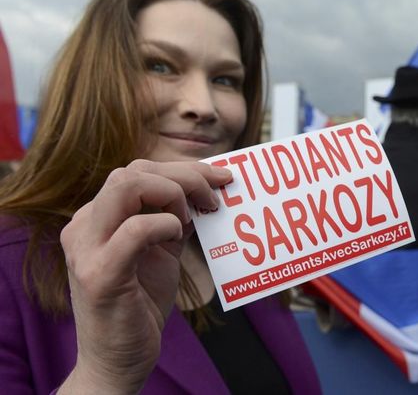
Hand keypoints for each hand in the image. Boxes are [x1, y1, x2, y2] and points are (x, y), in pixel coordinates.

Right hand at [58, 160, 230, 392]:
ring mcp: (87, 249)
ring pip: (126, 186)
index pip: (138, 171)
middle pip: (133, 171)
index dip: (184, 169)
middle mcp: (85, 226)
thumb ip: (173, 221)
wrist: (118, 361)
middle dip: (184, 175)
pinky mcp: (100, 275)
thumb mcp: (160, 253)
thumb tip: (205, 192)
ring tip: (193, 218)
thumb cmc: (140, 304)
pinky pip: (134, 231)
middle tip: (216, 196)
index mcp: (98, 218)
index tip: (221, 178)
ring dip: (173, 193)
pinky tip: (178, 234)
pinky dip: (164, 224)